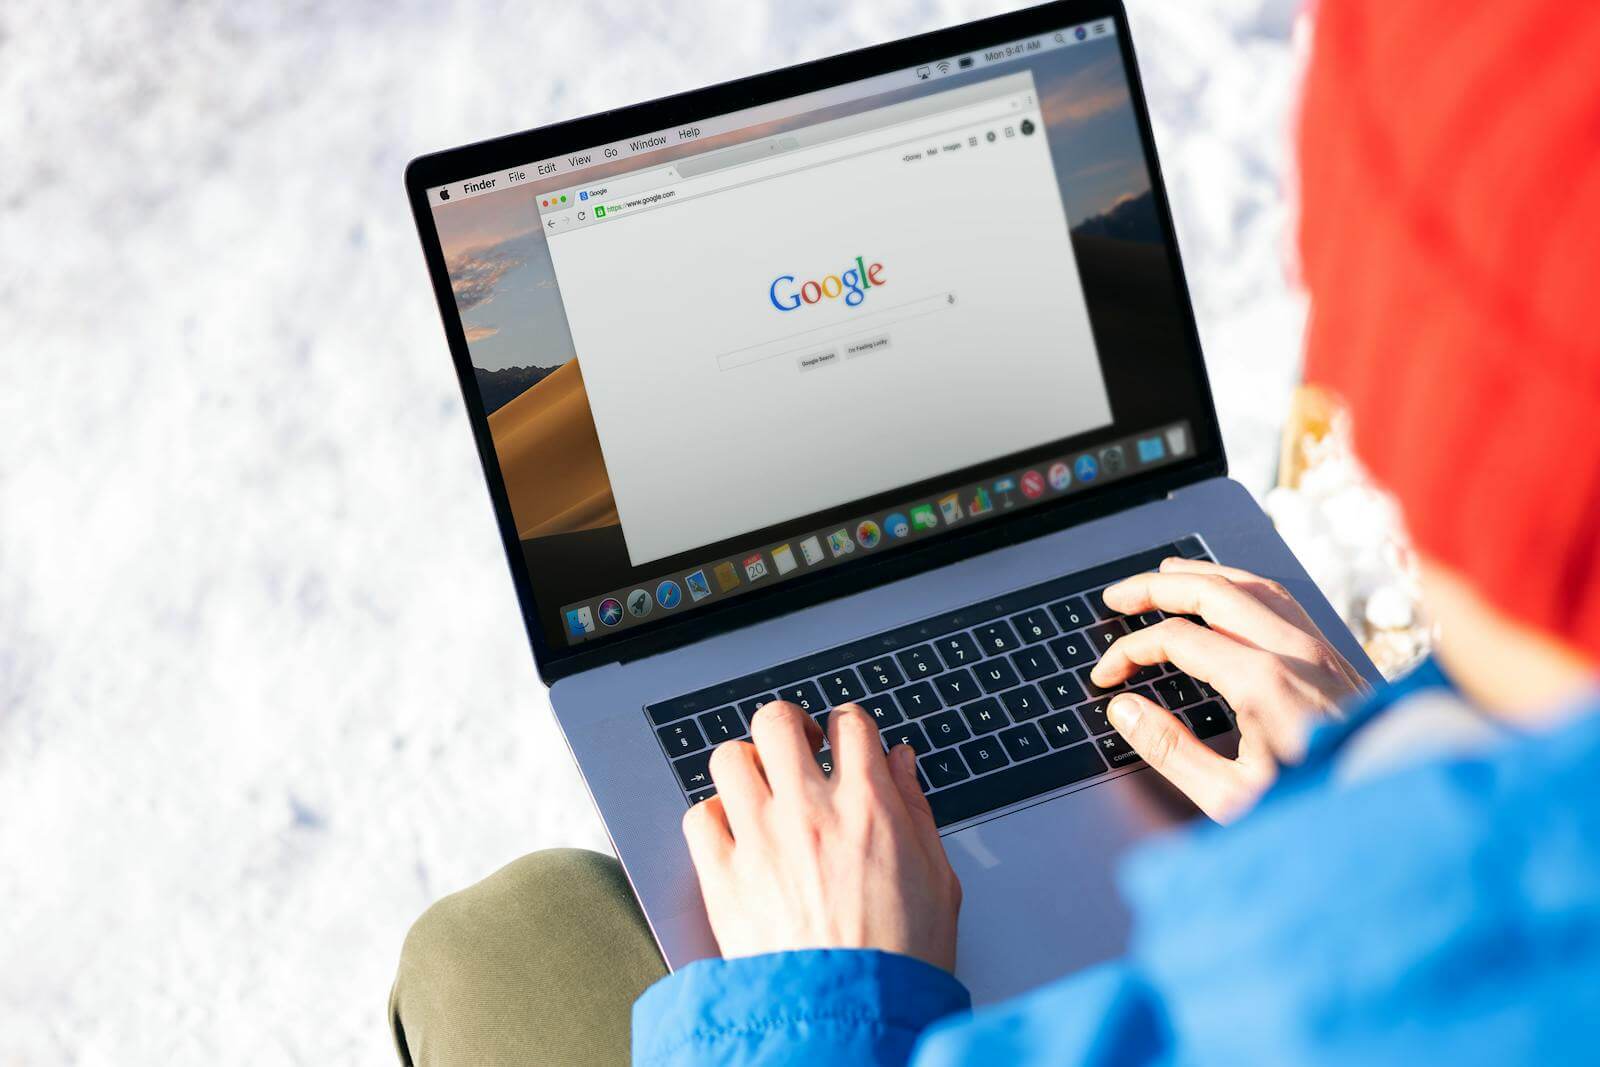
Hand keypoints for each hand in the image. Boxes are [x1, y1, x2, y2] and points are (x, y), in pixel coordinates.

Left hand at [682, 701, 961, 971]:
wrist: (852, 1017)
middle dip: (790, 727)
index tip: (844, 740)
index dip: (847, 725)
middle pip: (778, 722)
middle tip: (798, 749)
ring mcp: (759, 839)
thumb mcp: (938, 879)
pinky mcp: (723, 876)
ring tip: (761, 788)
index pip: (849, 723)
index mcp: (868, 806)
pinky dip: (713, 817)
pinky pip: (698, 816)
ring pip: (729, 758)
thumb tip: (901, 763)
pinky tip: (736, 834)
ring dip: (746, 766)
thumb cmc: (901, 961)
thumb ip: (916, 809)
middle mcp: (809, 811)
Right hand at [1089, 557, 1366, 821]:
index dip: (1130, 652)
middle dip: (1157, 587)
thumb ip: (1170, 749)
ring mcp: (1320, 650)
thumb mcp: (1230, 798)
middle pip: (1213, 591)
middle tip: (1118, 596)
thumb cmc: (1319, 815)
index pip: (1176, 639)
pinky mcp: (1337, 659)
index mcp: (1261, 682)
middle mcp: (1293, 653)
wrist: (1398, 822)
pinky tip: (1229, 596)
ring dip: (1203, 576)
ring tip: (1166, 575)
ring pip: (1253, 585)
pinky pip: (1284, 601)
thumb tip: (1125, 710)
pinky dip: (1243, 587)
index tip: (1109, 676)